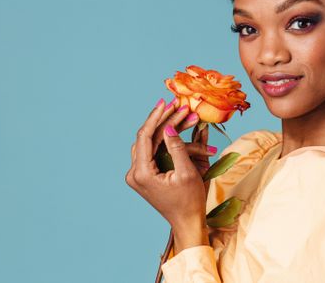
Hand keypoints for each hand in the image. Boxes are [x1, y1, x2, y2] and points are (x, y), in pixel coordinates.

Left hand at [125, 98, 215, 227]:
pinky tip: (174, 127)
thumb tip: (168, 127)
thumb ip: (177, 148)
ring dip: (164, 128)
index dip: (156, 117)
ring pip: (148, 143)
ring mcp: (137, 175)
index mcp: (142, 173)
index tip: (166, 103)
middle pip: (146, 138)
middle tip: (177, 105)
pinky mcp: (143, 175)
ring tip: (181, 114)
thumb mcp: (187, 172)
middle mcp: (134, 173)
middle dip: (163, 120)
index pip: (145, 136)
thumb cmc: (190, 200)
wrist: (186, 222)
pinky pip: (151, 151)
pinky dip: (162, 140)